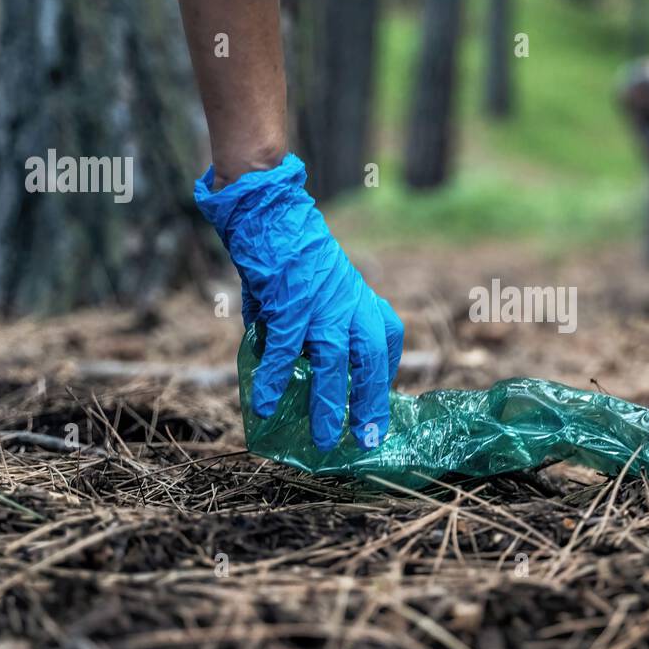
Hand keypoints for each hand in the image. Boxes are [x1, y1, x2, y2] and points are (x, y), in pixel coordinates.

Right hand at [195, 154, 402, 449]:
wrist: (270, 210)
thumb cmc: (290, 247)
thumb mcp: (317, 282)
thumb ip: (309, 320)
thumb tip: (279, 355)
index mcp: (358, 296)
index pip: (386, 337)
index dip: (385, 369)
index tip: (380, 395)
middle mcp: (348, 303)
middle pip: (370, 358)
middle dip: (371, 399)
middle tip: (369, 437)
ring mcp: (321, 305)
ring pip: (335, 362)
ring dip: (330, 403)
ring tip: (325, 439)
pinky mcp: (290, 305)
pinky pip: (284, 351)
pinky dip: (273, 379)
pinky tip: (262, 405)